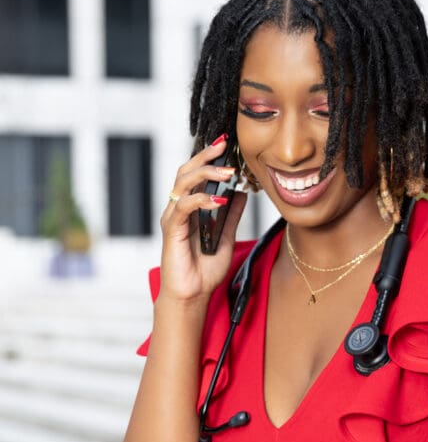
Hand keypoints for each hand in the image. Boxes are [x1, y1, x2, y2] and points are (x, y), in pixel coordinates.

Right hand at [159, 137, 247, 302]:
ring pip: (183, 183)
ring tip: (228, 173)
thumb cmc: (204, 270)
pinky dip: (201, 200)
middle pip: (186, 171)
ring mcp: (173, 218)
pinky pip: (183, 207)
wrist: (192, 295)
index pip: (195, 174)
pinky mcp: (171, 230)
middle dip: (205, 156)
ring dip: (206, 174)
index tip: (227, 145)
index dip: (208, 158)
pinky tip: (220, 201)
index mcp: (189, 208)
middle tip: (224, 146)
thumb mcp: (225, 237)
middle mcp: (178, 209)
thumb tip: (242, 194)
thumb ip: (231, 216)